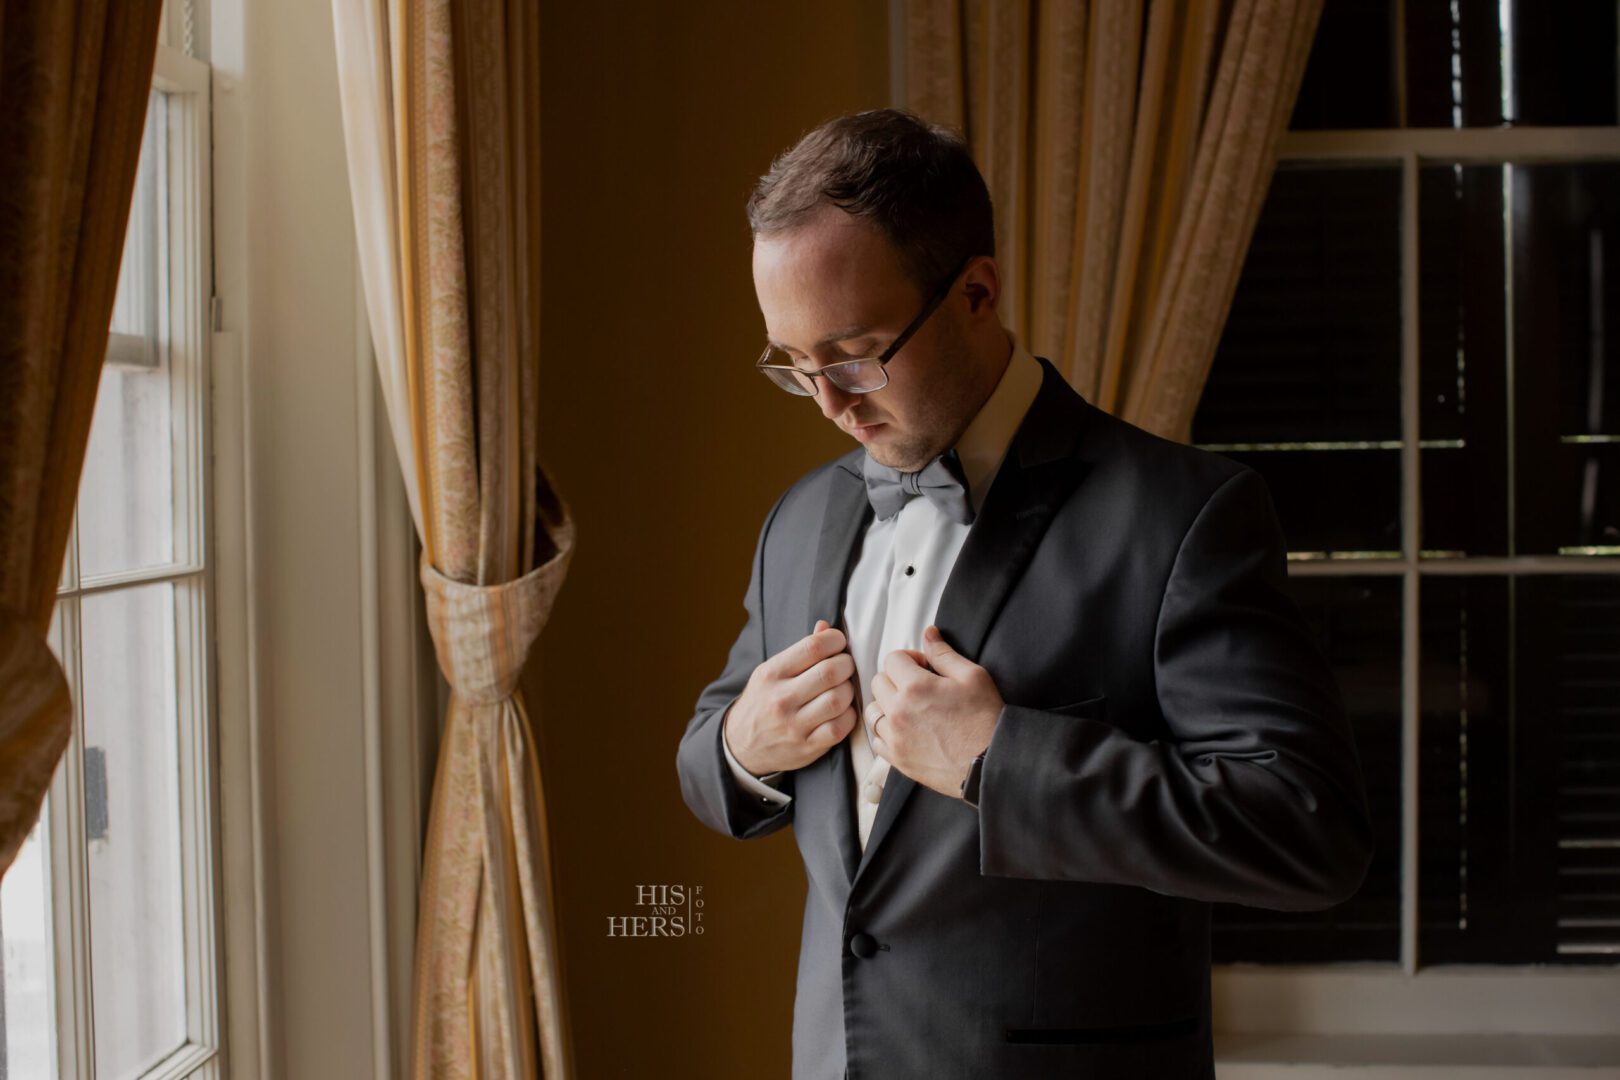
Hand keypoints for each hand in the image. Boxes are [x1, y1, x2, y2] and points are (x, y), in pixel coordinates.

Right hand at [725, 619, 857, 775]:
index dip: (835, 640)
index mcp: (772, 674)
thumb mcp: (770, 672)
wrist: (740, 746)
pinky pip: (840, 728)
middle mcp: (781, 699)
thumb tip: (826, 627)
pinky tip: (842, 711)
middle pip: (830, 672)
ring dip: (849, 691)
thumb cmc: (761, 702)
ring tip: (843, 689)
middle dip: (847, 664)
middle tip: (845, 666)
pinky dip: (848, 716)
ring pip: (838, 700)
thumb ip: (800, 651)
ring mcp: (794, 725)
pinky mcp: (807, 747)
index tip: (838, 643)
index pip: (813, 647)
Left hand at [868, 624, 1002, 798]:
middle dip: (896, 679)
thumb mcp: (972, 676)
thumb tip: (928, 633)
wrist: (991, 763)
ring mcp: (895, 738)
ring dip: (888, 706)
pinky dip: (886, 733)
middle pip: (878, 682)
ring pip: (873, 711)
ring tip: (911, 710)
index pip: (892, 659)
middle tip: (918, 687)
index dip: (909, 658)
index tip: (924, 667)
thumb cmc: (986, 719)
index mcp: (915, 687)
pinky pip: (877, 741)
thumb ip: (943, 653)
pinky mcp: (898, 759)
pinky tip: (906, 731)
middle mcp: (898, 712)